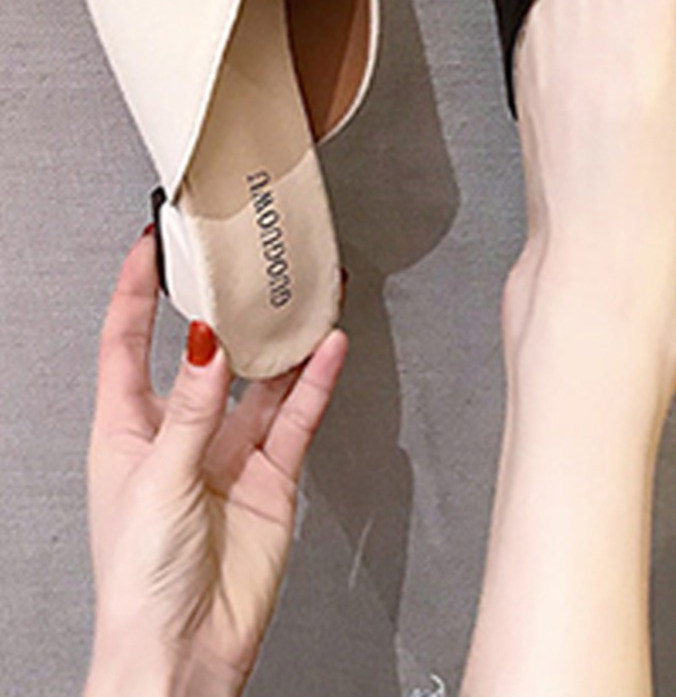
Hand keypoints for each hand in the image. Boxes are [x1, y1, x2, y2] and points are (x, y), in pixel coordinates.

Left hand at [84, 232, 347, 696]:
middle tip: (250, 266)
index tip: (150, 246)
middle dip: (228, 310)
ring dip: (283, 344)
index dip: (135, 293)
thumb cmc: (139, 584)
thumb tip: (208, 345)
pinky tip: (327, 351)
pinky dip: (314, 384)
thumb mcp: (157, 481)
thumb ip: (192, 410)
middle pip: (206, 355)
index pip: (126, 344)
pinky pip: (296, 417)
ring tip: (306, 299)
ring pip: (262, 381)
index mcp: (126, 431)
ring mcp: (227, 453)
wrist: (184, 653)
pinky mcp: (270, 475)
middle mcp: (179, 434)